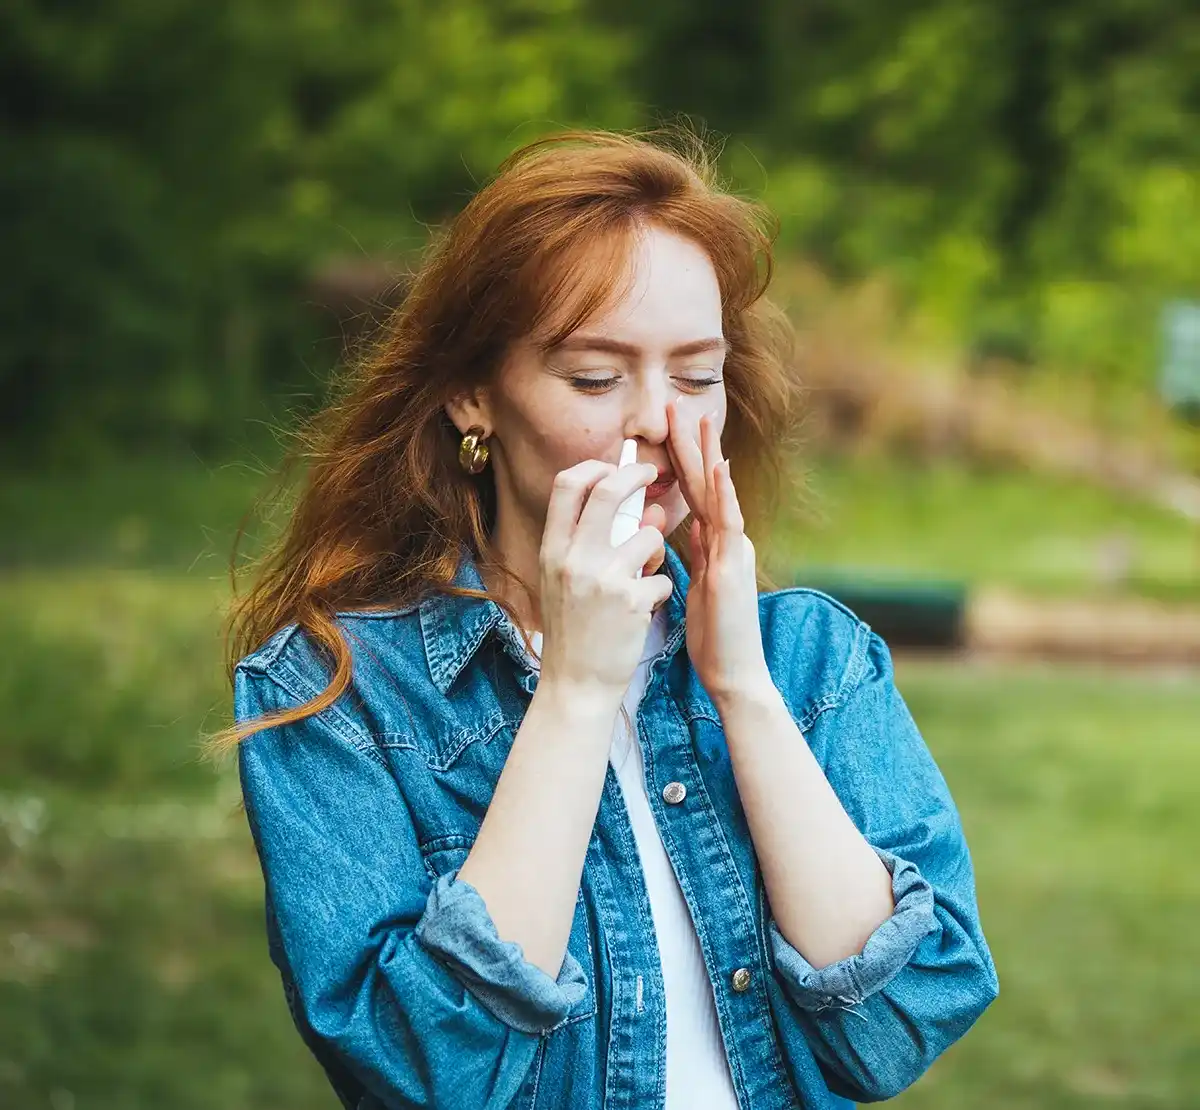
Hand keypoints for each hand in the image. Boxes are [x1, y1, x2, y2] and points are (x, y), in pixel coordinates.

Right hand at [536, 458, 674, 705]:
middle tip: (651, 475)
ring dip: (657, 549)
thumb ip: (594, 543)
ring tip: (646, 572)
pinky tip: (643, 610)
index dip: (594, 467)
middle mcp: (573, 558)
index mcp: (553, 550)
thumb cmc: (574, 630)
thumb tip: (642, 508)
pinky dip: (659, 590)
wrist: (576, 684)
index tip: (614, 467)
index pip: (567, 485)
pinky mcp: (632, 600)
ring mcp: (603, 578)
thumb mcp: (564, 580)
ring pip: (649, 535)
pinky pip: (662, 577)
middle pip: (608, 491)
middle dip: (635, 475)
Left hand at [666, 399, 770, 704]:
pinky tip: (719, 467)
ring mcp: (733, 551)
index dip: (679, 458)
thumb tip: (686, 528)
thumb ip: (695, 554)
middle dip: (692, 443)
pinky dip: (724, 494)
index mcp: (715, 543)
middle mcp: (727, 540)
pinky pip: (729, 524)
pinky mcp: (733, 568)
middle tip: (677, 404)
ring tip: (701, 419)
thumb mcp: (697, 585)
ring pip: (719, 493)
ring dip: (709, 454)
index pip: (692, 492)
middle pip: (705, 483)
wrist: (733, 673)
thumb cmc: (714, 635)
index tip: (666, 427)